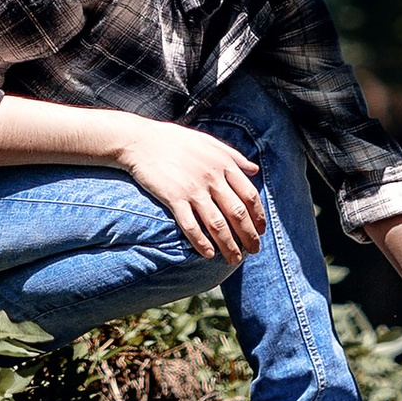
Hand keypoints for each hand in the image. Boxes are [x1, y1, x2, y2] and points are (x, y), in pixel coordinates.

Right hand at [118, 120, 265, 259]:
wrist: (140, 141)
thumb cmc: (175, 141)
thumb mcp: (209, 141)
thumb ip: (234, 156)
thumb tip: (255, 170)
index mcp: (223, 163)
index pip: (249, 194)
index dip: (258, 215)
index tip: (261, 230)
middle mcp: (212, 178)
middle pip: (237, 213)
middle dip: (249, 235)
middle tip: (254, 250)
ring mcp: (193, 189)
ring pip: (217, 224)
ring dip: (228, 245)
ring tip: (234, 259)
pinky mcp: (173, 198)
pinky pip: (191, 225)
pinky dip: (201, 242)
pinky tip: (207, 254)